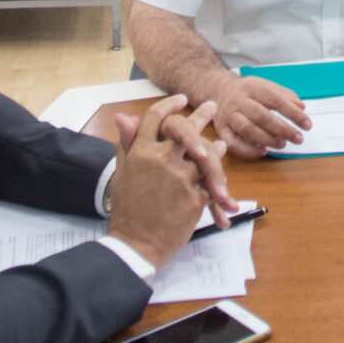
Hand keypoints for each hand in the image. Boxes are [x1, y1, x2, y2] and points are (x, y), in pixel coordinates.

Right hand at [105, 95, 232, 268]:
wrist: (137, 243)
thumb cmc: (126, 209)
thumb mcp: (122, 174)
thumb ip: (127, 144)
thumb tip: (124, 118)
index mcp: (141, 152)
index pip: (155, 118)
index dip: (169, 106)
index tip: (180, 100)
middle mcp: (162, 159)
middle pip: (186, 129)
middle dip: (201, 116)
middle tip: (211, 106)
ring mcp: (181, 177)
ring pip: (205, 154)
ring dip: (215, 149)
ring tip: (221, 146)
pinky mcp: (195, 196)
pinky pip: (210, 183)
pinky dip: (216, 181)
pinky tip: (221, 179)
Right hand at [209, 75, 312, 159]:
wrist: (218, 90)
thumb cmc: (248, 91)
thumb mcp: (266, 86)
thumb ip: (285, 96)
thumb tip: (302, 108)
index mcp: (252, 87)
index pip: (276, 100)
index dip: (293, 114)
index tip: (307, 125)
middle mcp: (238, 100)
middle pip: (262, 116)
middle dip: (283, 129)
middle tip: (298, 138)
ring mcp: (227, 116)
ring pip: (247, 130)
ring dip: (267, 140)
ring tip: (283, 144)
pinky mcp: (221, 129)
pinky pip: (232, 143)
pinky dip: (248, 151)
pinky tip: (262, 152)